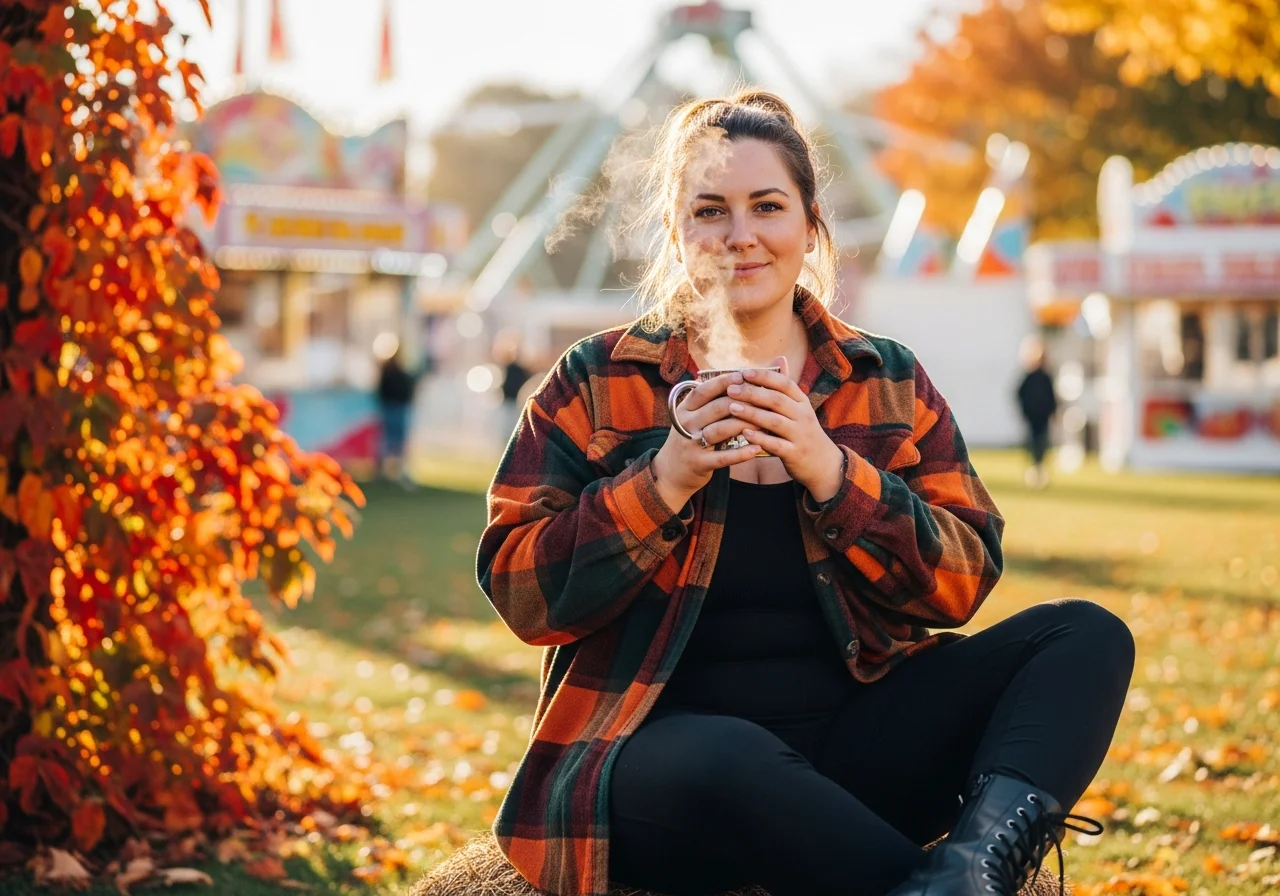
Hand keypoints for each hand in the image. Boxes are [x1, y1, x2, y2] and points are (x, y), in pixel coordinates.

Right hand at [652, 372, 758, 511]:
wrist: (670, 472)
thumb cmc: (690, 439)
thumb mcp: (692, 418)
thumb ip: (709, 402)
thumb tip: (736, 380)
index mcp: (684, 409)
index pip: (704, 390)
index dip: (723, 381)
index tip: (743, 375)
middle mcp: (686, 424)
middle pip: (716, 408)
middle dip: (742, 401)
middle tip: (763, 398)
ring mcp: (691, 444)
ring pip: (720, 430)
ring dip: (744, 424)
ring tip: (765, 422)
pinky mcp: (699, 463)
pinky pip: (723, 457)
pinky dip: (741, 454)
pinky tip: (756, 448)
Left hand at [727, 357, 844, 502]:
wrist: (823, 463)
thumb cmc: (802, 431)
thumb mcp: (798, 407)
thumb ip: (785, 386)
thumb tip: (779, 357)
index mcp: (802, 401)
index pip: (784, 383)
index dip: (764, 376)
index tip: (744, 372)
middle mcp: (803, 416)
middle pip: (777, 400)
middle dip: (752, 393)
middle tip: (731, 389)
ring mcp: (800, 435)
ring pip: (775, 421)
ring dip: (752, 413)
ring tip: (732, 407)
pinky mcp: (795, 453)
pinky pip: (776, 445)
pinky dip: (760, 439)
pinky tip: (744, 433)